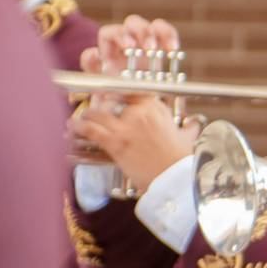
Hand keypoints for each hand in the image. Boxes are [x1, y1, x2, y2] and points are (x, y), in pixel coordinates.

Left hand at [74, 15, 198, 191]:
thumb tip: (195, 124)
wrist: (176, 178)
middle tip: (91, 108)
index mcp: (155, 107)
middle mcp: (139, 112)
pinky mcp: (116, 143)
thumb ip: (187, 127)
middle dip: (98, 103)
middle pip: (109, 99)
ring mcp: (126, 127)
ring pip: (96, 114)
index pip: (130, 89)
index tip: (108, 91)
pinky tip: (71, 127)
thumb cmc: (182, 159)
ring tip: (78, 119)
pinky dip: (78, 128)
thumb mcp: (187, 137)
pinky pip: (91, 130)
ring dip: (85, 116)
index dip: (115, 88)